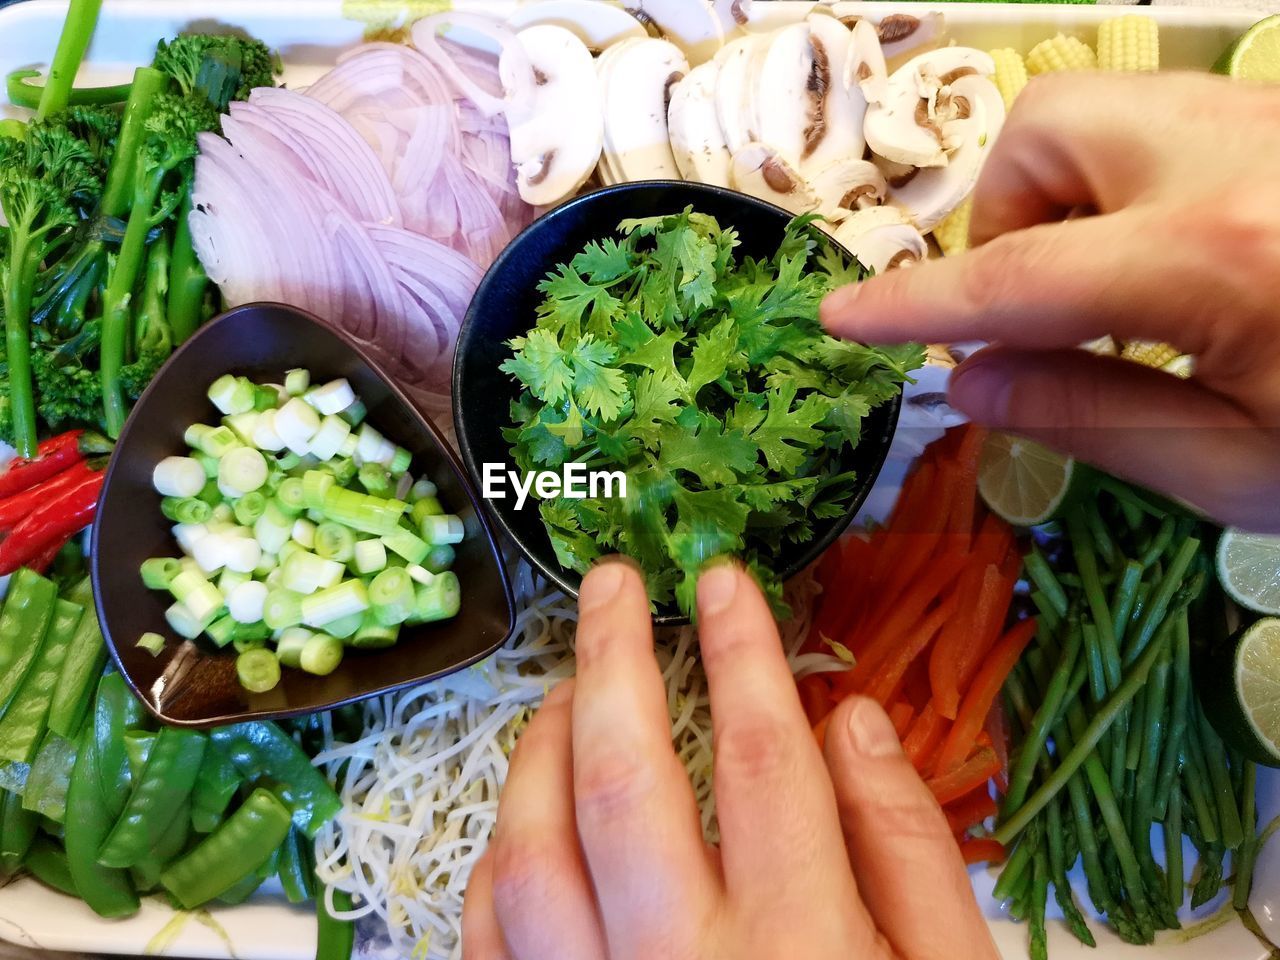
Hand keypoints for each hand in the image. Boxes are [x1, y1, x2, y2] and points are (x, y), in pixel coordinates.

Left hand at [463, 560, 995, 959]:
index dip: (738, 649)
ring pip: (528, 853)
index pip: (757, 755)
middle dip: (611, 660)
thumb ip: (908, 847)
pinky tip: (528, 817)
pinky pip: (491, 939)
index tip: (721, 580)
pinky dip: (498, 858)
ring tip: (569, 691)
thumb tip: (851, 718)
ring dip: (537, 749)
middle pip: (623, 781)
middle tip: (611, 585)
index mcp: (801, 945)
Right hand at [821, 72, 1279, 531]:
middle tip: (1038, 308)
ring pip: (1109, 108)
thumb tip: (971, 384)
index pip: (1018, 276)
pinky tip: (1173, 269)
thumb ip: (1096, 419)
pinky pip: (1172, 125)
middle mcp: (1242, 155)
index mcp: (1223, 257)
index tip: (840, 316)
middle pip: (1048, 124)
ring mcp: (1275, 124)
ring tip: (1109, 292)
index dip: (914, 301)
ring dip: (1069, 196)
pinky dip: (1132, 188)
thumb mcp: (1245, 470)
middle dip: (1007, 212)